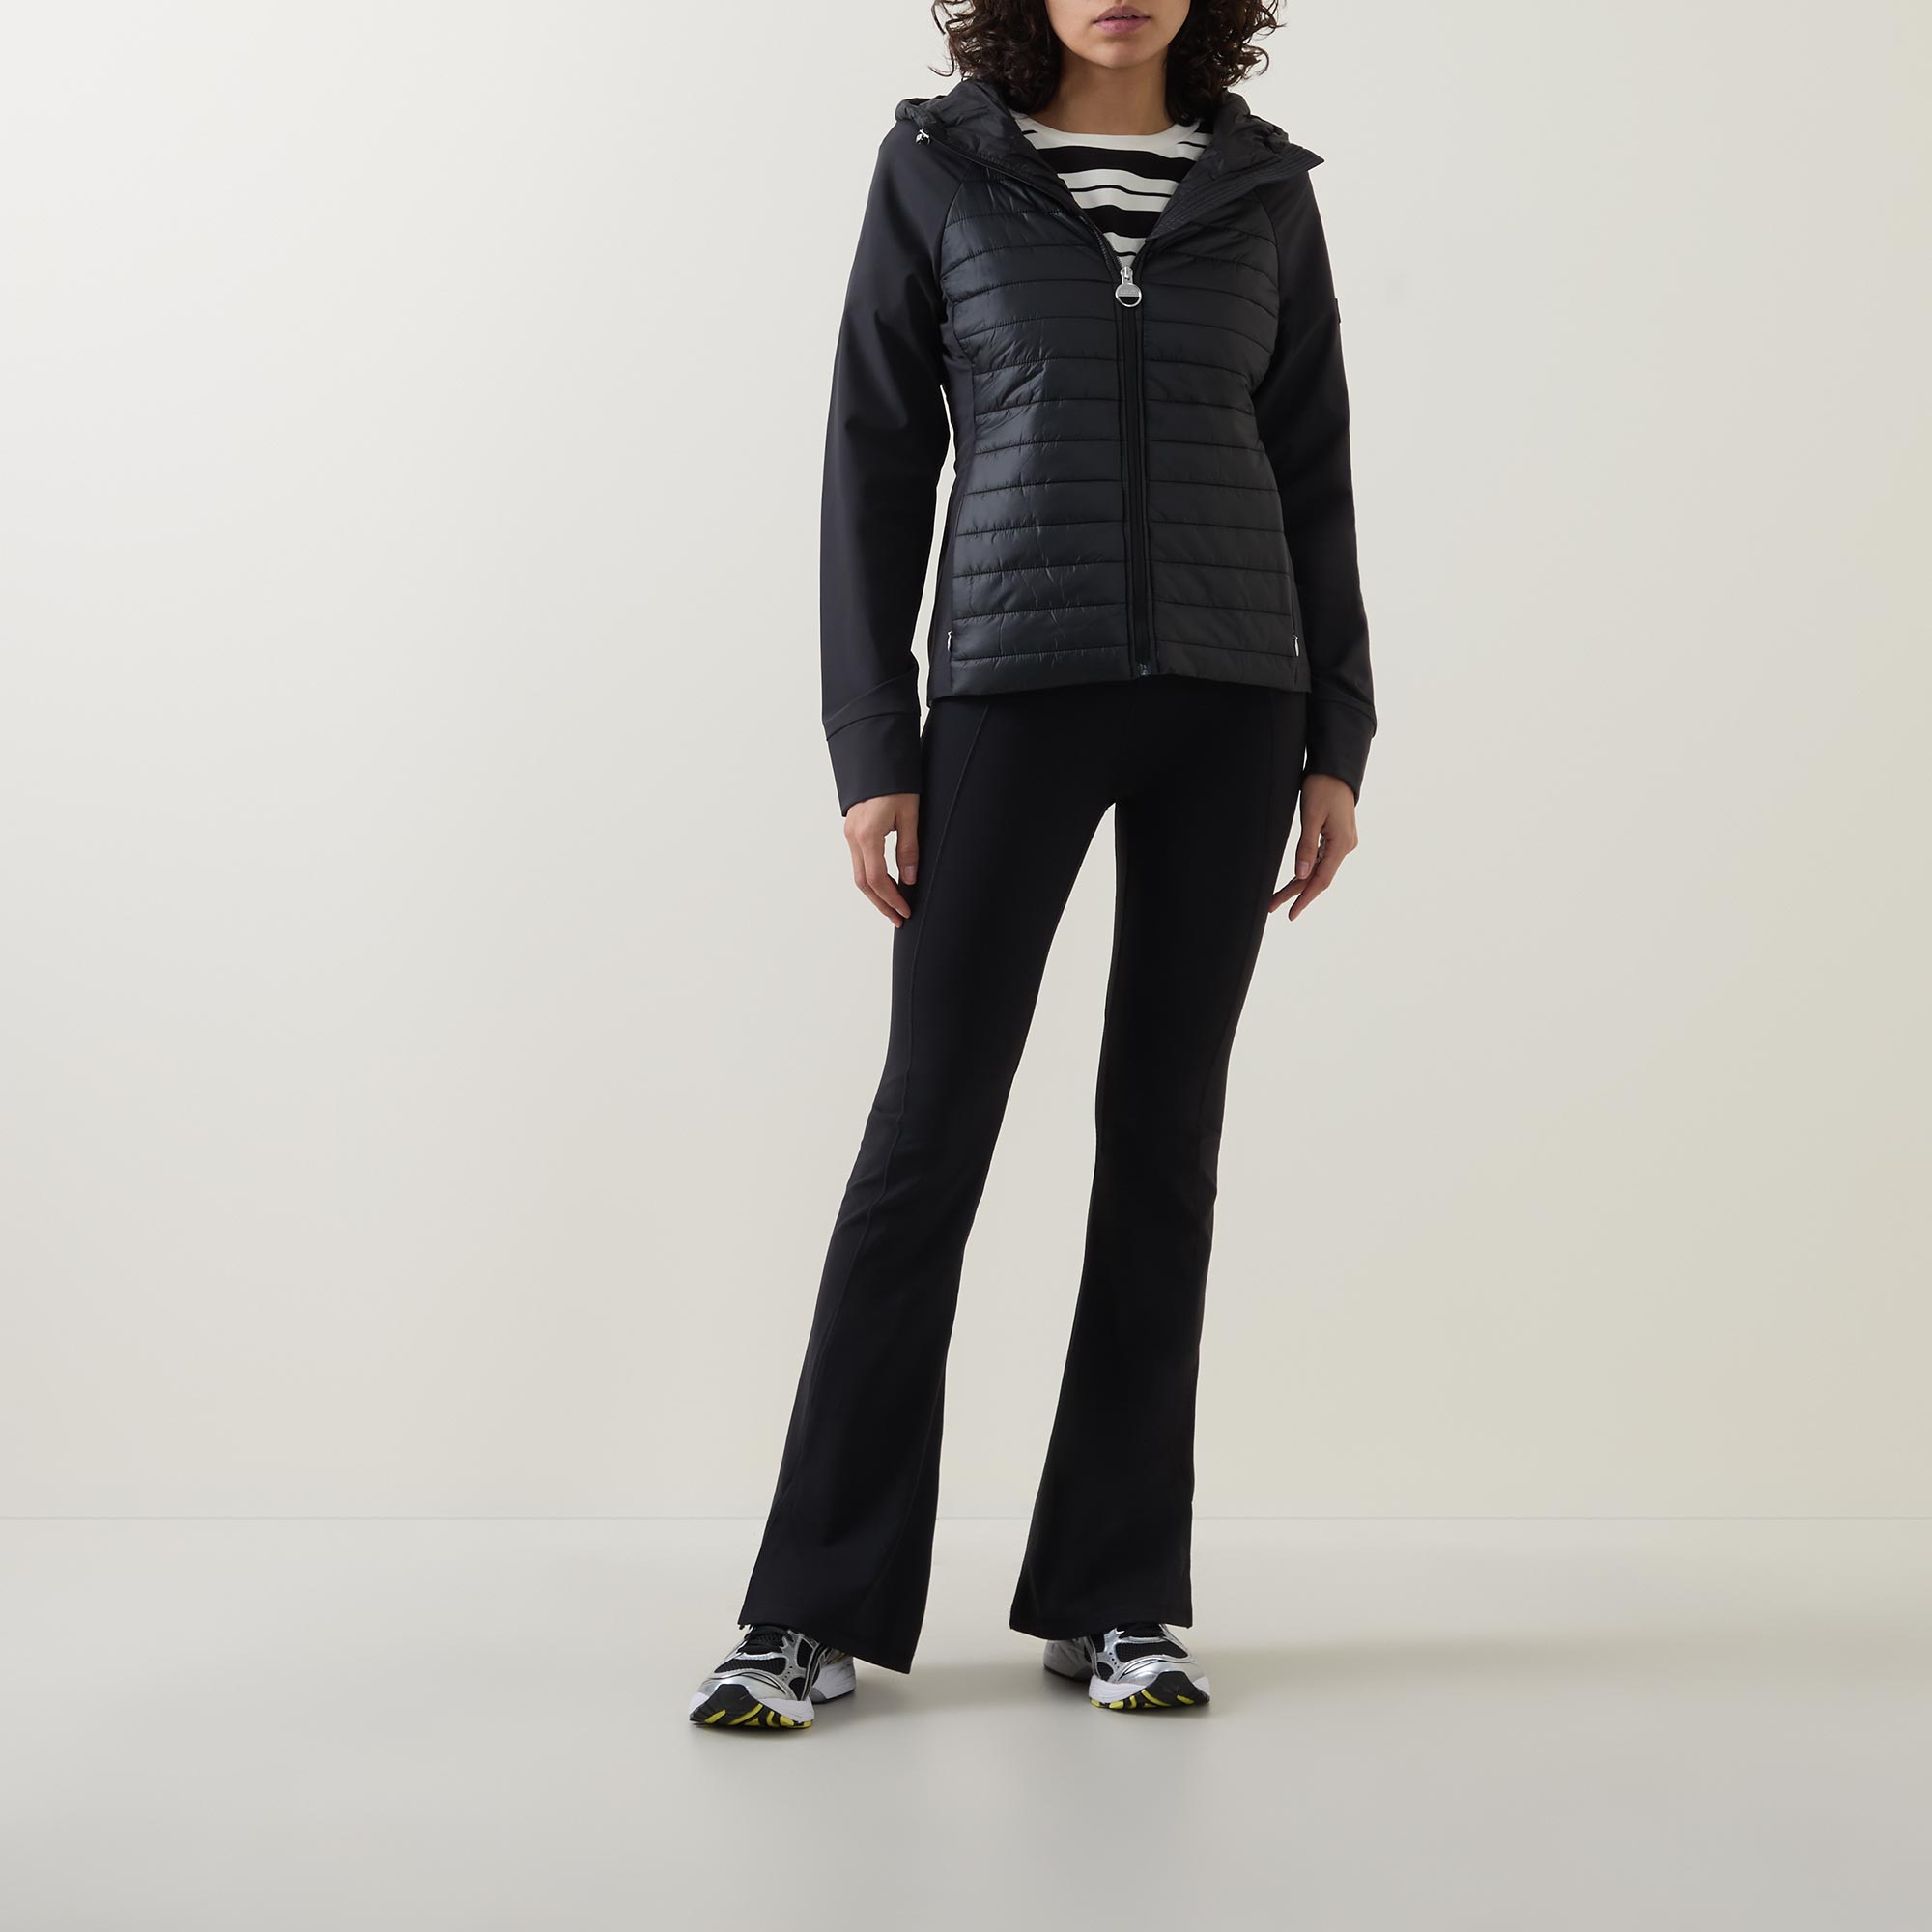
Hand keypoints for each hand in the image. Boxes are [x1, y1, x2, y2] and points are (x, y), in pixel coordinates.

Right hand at [844, 792, 919, 926]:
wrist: (878, 758)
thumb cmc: (896, 782)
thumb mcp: (910, 814)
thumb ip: (909, 848)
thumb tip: (909, 879)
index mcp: (867, 835)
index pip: (877, 879)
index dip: (892, 899)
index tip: (906, 911)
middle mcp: (853, 837)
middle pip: (864, 882)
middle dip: (882, 903)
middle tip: (899, 919)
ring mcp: (850, 833)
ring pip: (859, 873)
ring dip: (876, 893)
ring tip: (894, 906)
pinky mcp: (852, 830)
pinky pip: (859, 861)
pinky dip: (872, 878)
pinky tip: (887, 884)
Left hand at [1272, 774, 1358, 919]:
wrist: (1336, 767)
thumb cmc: (1322, 786)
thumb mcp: (1311, 816)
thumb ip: (1306, 846)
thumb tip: (1300, 875)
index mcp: (1341, 843)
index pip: (1321, 880)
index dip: (1305, 898)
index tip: (1291, 913)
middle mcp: (1346, 846)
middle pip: (1318, 877)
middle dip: (1296, 893)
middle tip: (1273, 906)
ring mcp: (1343, 841)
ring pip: (1320, 869)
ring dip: (1300, 882)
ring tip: (1278, 896)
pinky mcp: (1338, 836)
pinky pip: (1322, 858)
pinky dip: (1308, 869)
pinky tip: (1295, 878)